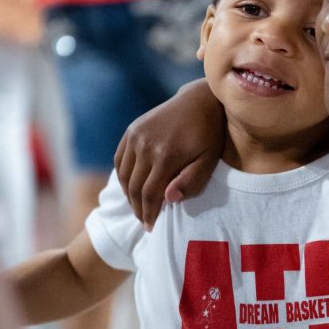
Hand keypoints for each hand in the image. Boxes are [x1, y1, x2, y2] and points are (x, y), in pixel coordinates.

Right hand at [114, 80, 225, 228]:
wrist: (199, 101)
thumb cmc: (209, 135)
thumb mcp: (208, 160)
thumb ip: (191, 182)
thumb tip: (168, 199)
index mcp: (165, 155)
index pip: (150, 194)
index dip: (149, 214)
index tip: (152, 228)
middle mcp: (145, 145)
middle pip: (134, 188)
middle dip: (138, 209)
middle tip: (144, 222)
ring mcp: (135, 135)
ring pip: (124, 176)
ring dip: (128, 196)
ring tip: (138, 208)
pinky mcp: (131, 130)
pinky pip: (119, 160)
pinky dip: (123, 178)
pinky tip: (132, 189)